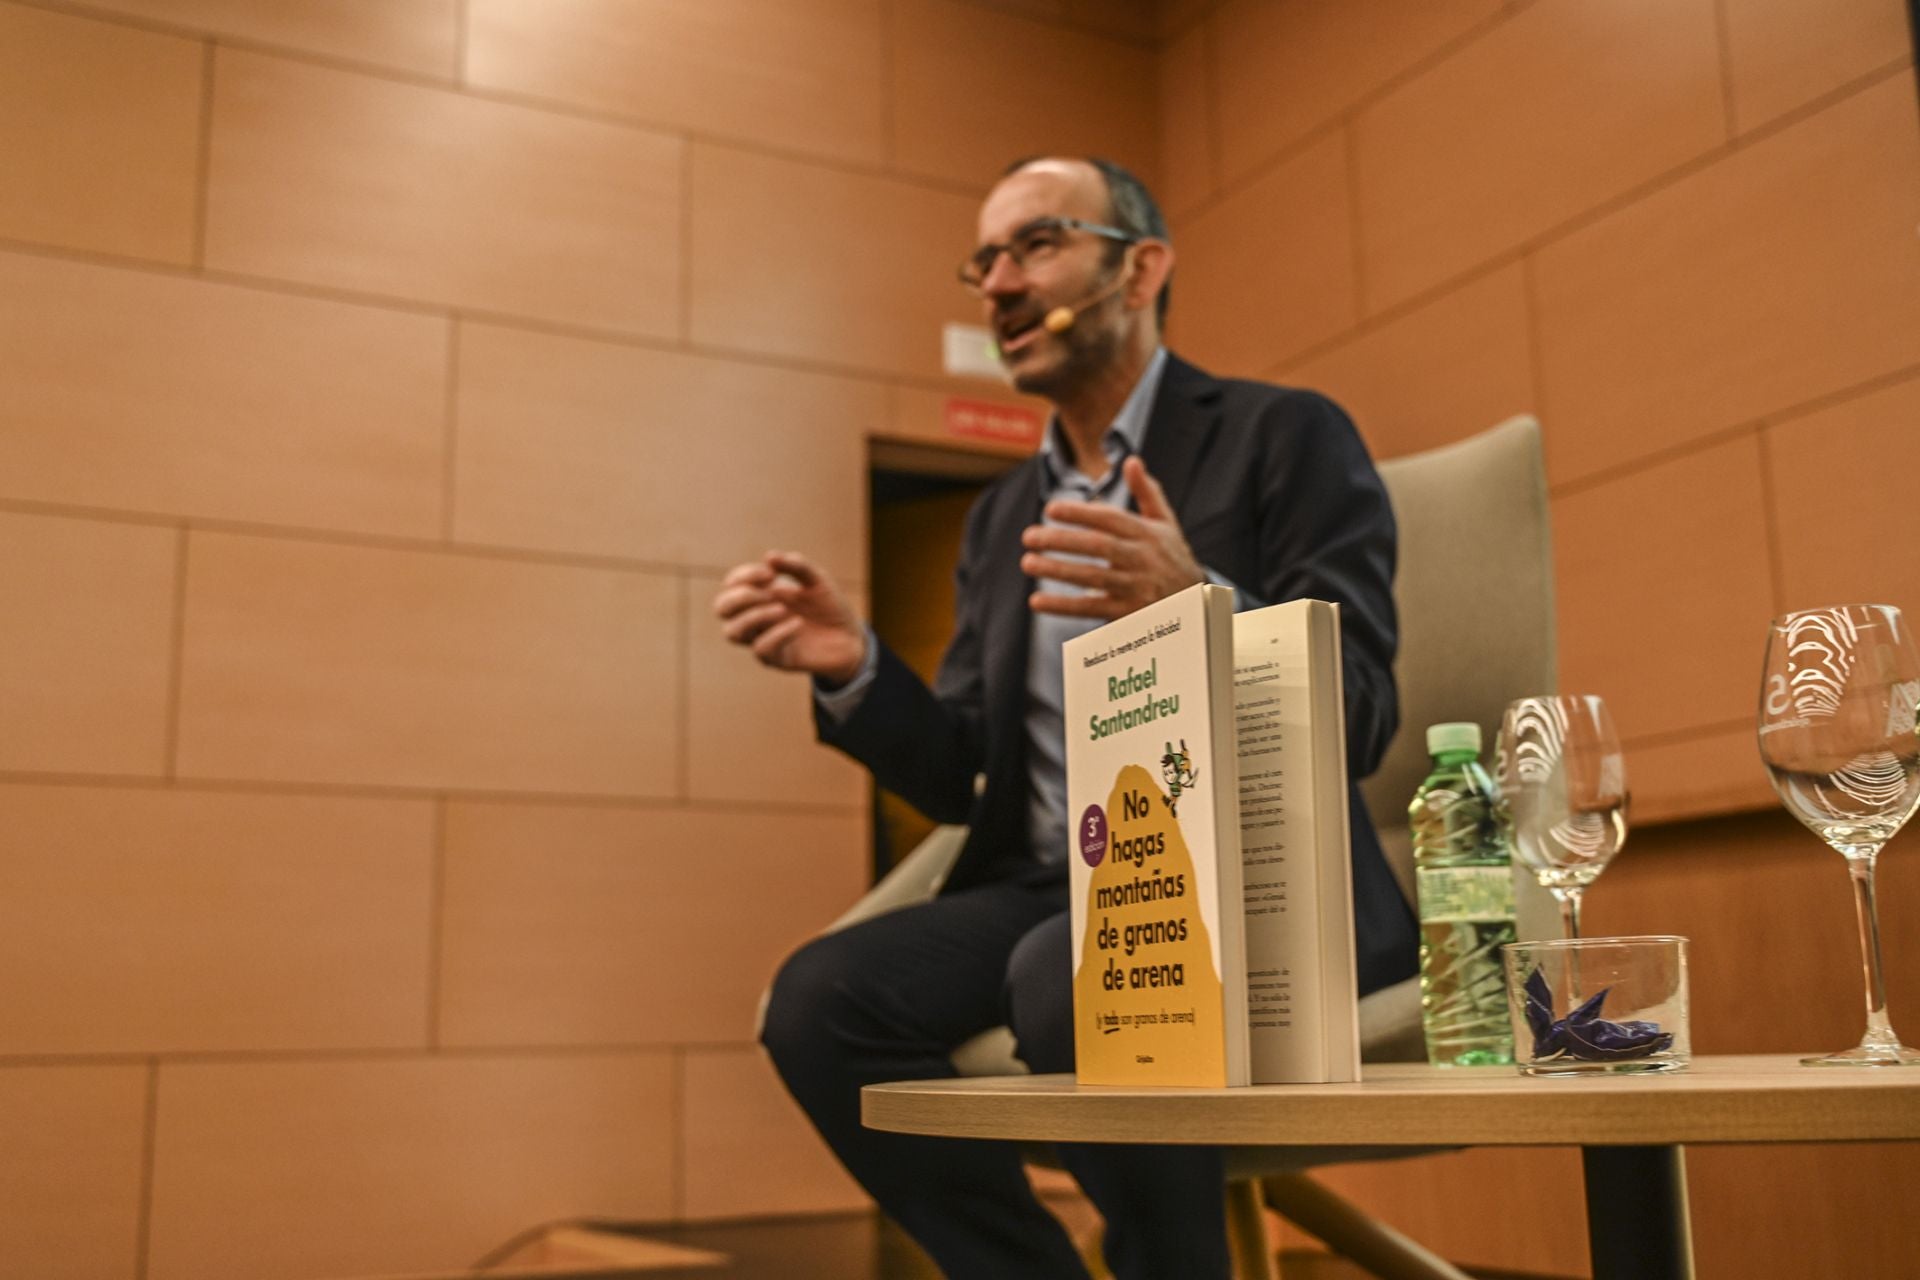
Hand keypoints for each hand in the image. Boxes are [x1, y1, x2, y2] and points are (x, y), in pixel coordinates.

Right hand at [712, 551, 866, 683]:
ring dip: (754, 616)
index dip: (744, 576)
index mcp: (760, 595)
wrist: (851, 636)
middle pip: (721, 608)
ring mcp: (763, 638)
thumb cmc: (828, 606)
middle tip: (769, 592)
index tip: (770, 574)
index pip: (731, 584)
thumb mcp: (817, 579)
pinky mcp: (776, 659)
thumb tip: (769, 556)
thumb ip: (796, 566)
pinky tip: (798, 624)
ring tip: (783, 609)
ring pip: (732, 631)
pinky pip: (761, 649)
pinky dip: (777, 633)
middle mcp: (755, 617)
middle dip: (740, 596)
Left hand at [1020, 456, 1205, 620]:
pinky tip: (1037, 601)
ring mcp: (1136, 588)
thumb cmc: (1172, 557)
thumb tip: (1131, 460)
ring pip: (1093, 577)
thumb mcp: (1166, 523)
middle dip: (1062, 540)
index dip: (1080, 513)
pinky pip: (1092, 609)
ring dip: (1057, 570)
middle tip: (1029, 536)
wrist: (1196, 604)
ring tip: (1028, 562)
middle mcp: (1142, 559)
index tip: (1050, 508)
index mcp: (1148, 534)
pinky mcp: (1128, 614)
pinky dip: (1063, 606)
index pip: (1111, 519)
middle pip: (1099, 546)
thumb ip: (1148, 492)